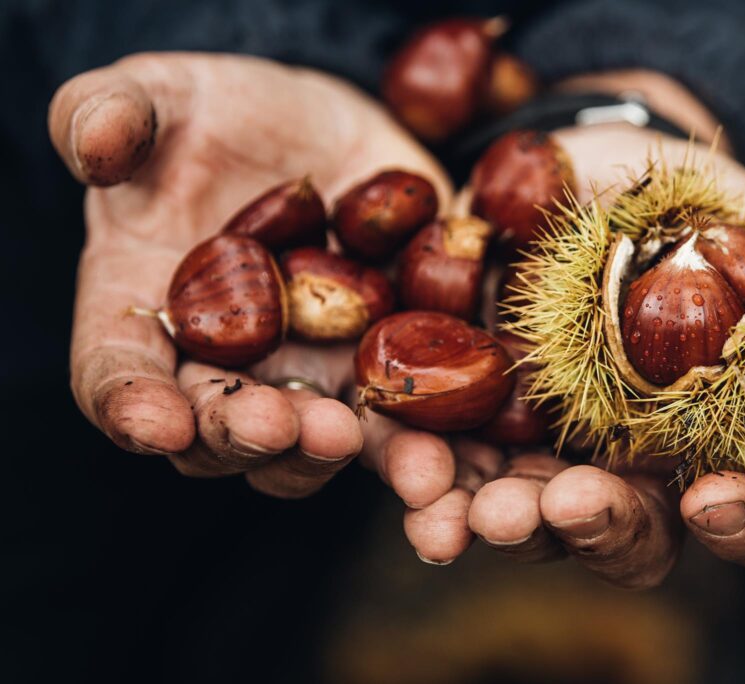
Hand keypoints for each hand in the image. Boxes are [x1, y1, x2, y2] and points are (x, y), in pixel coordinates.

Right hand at [49, 52, 493, 507]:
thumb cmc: (214, 118)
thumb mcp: (159, 98)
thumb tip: (97, 141)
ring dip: (348, 455)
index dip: (132, 403)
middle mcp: (230, 364)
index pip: (120, 371)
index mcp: (149, 312)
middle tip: (280, 426)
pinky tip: (458, 444)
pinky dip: (431, 435)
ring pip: (322, 441)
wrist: (314, 129)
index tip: (157, 421)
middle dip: (251, 435)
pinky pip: (409, 409)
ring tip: (380, 450)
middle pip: (226, 428)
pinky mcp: (385, 357)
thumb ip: (113, 113)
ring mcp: (312, 368)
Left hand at [463, 123, 744, 587]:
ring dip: (506, 524)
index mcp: (723, 435)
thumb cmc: (685, 204)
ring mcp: (547, 447)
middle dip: (605, 528)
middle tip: (570, 503)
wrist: (574, 162)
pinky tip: (414, 483)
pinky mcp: (469, 418)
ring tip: (475, 514)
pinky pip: (449, 470)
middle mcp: (638, 462)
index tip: (713, 497)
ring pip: (534, 519)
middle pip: (635, 534)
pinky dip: (429, 486)